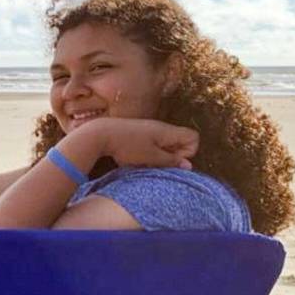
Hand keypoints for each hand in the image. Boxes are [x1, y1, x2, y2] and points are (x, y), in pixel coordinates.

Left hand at [79, 118, 198, 169]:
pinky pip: (151, 145)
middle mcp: (161, 128)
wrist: (101, 134)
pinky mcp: (138, 134)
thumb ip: (170, 161)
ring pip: (164, 145)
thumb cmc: (127, 146)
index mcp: (167, 131)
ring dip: (158, 157)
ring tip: (143, 161)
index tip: (171, 159)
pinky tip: (134, 158)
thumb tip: (188, 166)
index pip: (193, 138)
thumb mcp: (151, 157)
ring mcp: (149, 130)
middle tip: (156, 162)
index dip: (188, 152)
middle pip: (179, 142)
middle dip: (172, 156)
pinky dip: (147, 154)